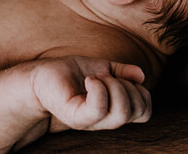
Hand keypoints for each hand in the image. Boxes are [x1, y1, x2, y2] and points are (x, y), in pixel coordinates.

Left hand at [30, 56, 150, 131]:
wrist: (42, 76)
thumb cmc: (71, 73)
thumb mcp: (103, 68)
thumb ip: (123, 72)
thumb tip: (142, 76)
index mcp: (114, 109)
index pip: (145, 111)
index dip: (143, 93)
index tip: (123, 78)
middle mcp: (105, 119)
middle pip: (137, 111)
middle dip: (129, 86)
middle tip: (108, 76)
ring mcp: (91, 120)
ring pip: (122, 111)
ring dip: (114, 86)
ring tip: (96, 78)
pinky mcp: (76, 117)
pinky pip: (99, 108)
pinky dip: (98, 88)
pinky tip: (89, 80)